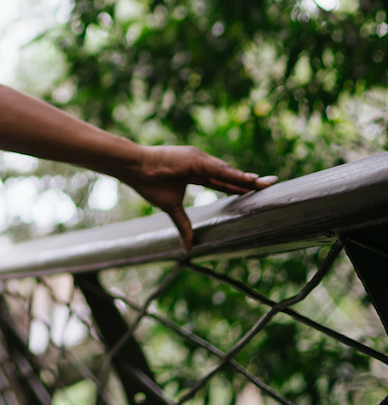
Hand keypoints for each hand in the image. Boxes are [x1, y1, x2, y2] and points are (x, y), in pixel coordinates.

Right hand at [113, 145, 276, 252]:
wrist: (135, 168)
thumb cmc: (149, 183)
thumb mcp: (171, 207)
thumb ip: (183, 225)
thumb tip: (187, 248)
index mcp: (197, 173)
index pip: (224, 181)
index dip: (240, 186)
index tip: (257, 190)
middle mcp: (202, 164)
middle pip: (231, 175)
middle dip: (251, 182)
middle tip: (273, 184)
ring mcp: (200, 160)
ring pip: (229, 172)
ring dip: (248, 179)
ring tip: (267, 184)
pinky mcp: (196, 159)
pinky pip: (220, 170)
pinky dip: (235, 175)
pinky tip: (250, 179)